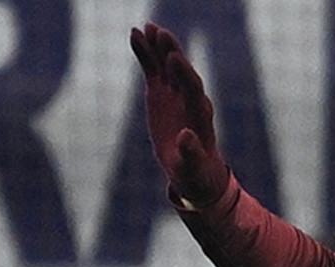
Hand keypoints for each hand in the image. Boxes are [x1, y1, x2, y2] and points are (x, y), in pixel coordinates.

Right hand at [129, 22, 228, 206]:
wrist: (193, 169)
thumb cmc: (195, 172)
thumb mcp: (192, 167)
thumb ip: (190, 152)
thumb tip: (186, 137)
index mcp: (199, 116)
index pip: (193, 90)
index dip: (184, 74)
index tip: (175, 58)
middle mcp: (189, 99)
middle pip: (181, 71)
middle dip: (172, 53)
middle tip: (161, 34)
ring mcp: (174, 93)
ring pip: (166, 65)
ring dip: (158, 47)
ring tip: (146, 27)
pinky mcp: (161, 92)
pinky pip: (152, 68)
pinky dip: (145, 53)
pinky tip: (134, 34)